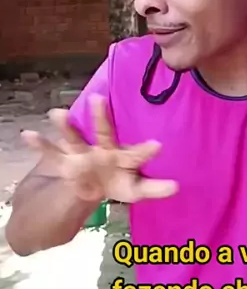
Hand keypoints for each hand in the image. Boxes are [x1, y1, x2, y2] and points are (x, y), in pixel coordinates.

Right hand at [21, 94, 177, 204]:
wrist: (93, 186)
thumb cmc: (119, 181)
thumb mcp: (135, 189)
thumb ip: (154, 187)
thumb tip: (177, 187)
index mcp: (124, 156)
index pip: (136, 153)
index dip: (146, 150)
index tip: (158, 145)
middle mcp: (103, 149)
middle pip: (103, 132)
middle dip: (100, 117)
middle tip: (98, 98)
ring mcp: (83, 153)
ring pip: (74, 138)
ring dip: (65, 126)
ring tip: (56, 112)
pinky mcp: (66, 161)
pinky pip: (50, 154)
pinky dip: (39, 145)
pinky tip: (27, 134)